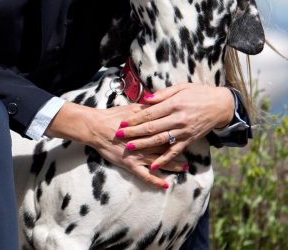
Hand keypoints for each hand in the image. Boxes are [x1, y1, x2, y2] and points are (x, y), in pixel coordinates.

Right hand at [46, 102, 186, 188]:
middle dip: (179, 149)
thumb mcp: (132, 108)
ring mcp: (138, 155)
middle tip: (192, 150)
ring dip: (173, 165)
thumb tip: (159, 102)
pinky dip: (155, 180)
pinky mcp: (130, 165)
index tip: (189, 131)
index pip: (166, 130)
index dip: (178, 132)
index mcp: (146, 127)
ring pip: (159, 161)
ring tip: (185, 167)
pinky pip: (145, 175)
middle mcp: (145, 142)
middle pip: (166, 146)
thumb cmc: (112, 117)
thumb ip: (147, 108)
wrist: (96, 128)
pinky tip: (165, 185)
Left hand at [115, 84, 233, 169]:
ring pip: (160, 140)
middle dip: (133, 132)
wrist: (221, 105)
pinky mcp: (189, 140)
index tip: (123, 121)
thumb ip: (163, 94)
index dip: (135, 118)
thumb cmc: (199, 93)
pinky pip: (174, 151)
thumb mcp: (182, 87)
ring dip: (143, 145)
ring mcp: (184, 131)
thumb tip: (146, 99)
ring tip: (129, 147)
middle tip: (119, 135)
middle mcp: (178, 119)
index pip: (150, 113)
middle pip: (152, 127)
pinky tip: (153, 166)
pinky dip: (164, 160)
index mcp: (174, 105)